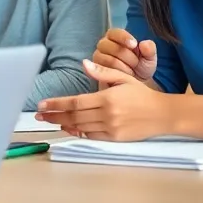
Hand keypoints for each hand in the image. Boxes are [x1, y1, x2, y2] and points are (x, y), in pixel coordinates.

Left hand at [36, 60, 173, 141]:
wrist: (162, 114)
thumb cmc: (142, 94)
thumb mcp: (124, 78)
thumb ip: (103, 73)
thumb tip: (84, 63)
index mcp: (107, 98)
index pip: (75, 103)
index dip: (56, 104)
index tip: (42, 105)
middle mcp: (107, 115)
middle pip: (74, 117)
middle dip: (54, 116)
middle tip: (39, 115)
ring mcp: (110, 128)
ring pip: (80, 127)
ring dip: (63, 124)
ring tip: (50, 121)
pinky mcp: (114, 138)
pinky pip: (91, 136)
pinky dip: (78, 132)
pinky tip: (68, 128)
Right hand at [92, 28, 157, 85]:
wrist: (136, 84)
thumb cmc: (141, 67)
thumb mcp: (149, 58)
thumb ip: (149, 50)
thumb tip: (143, 44)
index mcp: (116, 37)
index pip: (115, 33)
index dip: (124, 38)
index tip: (134, 45)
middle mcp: (104, 44)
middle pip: (111, 46)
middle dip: (127, 56)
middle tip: (136, 64)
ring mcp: (98, 57)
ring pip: (108, 59)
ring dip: (123, 67)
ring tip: (131, 71)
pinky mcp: (95, 69)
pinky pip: (104, 70)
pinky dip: (117, 73)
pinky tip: (123, 76)